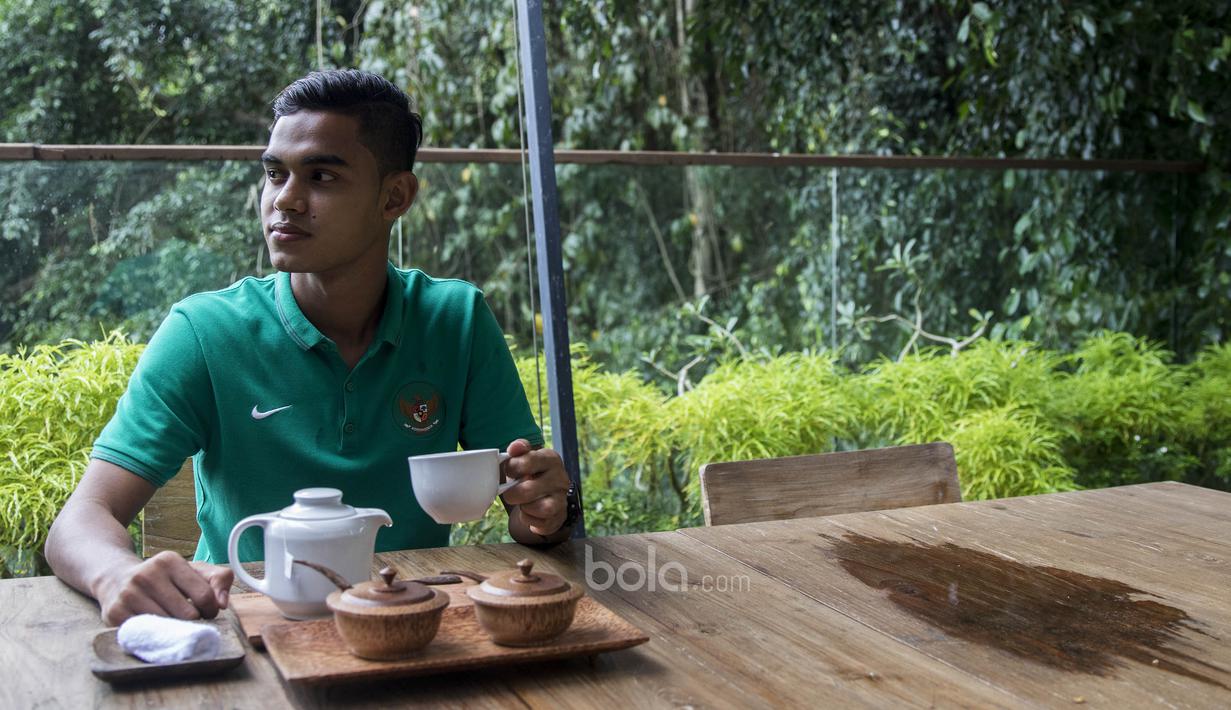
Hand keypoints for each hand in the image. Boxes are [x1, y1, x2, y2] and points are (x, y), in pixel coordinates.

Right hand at [95, 551, 232, 625]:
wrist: (115, 579)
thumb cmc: (163, 578)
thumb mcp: (193, 570)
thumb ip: (219, 578)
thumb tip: (222, 603)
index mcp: (169, 560)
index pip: (205, 595)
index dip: (211, 609)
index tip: (206, 611)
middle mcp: (146, 575)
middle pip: (188, 615)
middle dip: (194, 621)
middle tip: (188, 619)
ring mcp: (129, 594)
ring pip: (168, 628)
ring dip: (175, 632)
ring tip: (172, 622)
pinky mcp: (115, 613)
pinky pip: (147, 636)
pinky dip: (156, 637)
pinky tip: (155, 628)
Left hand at [500, 439, 570, 535]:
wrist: (548, 493)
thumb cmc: (532, 474)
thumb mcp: (526, 457)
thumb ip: (519, 449)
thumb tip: (515, 447)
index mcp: (550, 459)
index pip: (527, 461)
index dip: (511, 468)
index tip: (509, 471)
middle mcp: (560, 478)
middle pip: (528, 490)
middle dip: (513, 494)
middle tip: (511, 492)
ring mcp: (562, 499)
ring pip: (540, 509)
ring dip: (525, 508)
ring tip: (523, 503)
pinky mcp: (560, 517)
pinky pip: (542, 524)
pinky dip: (530, 520)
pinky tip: (529, 513)